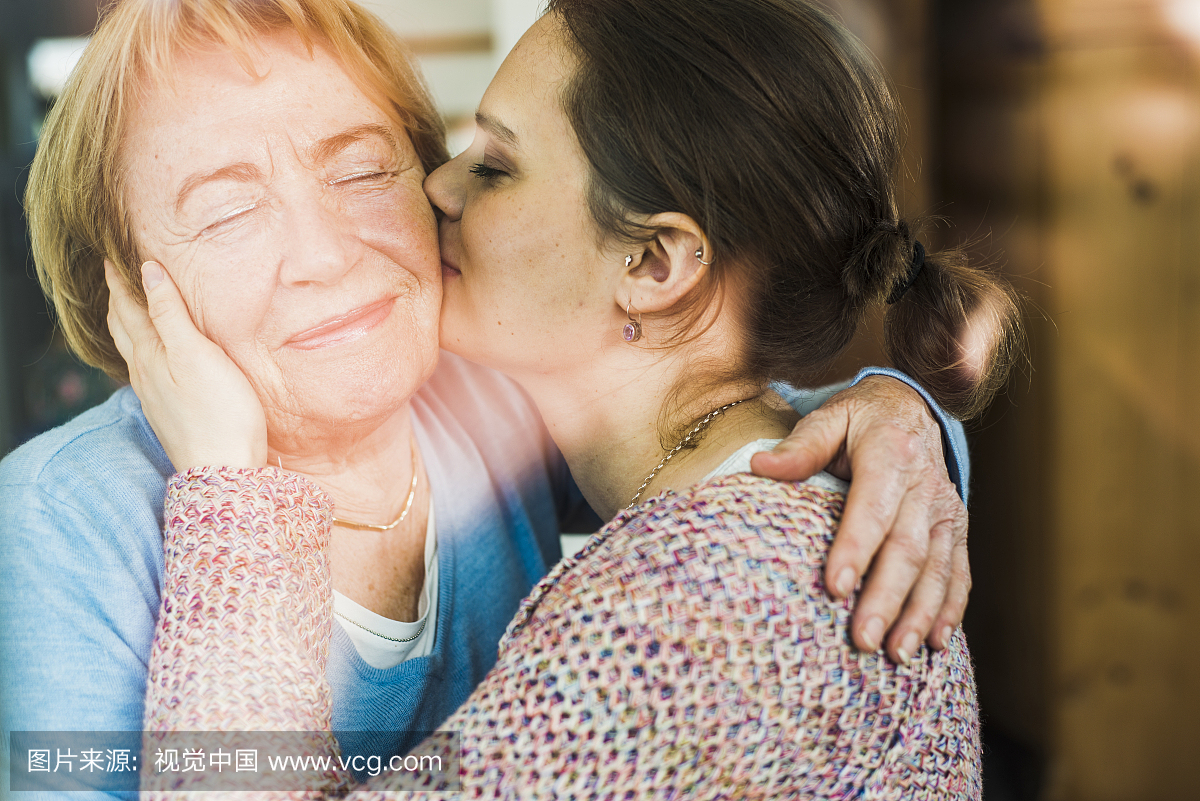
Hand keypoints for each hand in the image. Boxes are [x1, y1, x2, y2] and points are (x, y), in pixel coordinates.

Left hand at [106, 261, 266, 469]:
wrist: (225, 469)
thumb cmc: (219, 411)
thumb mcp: (195, 354)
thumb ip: (170, 313)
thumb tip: (148, 271)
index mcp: (149, 355)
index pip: (128, 309)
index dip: (120, 283)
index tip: (112, 258)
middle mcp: (145, 374)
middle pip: (123, 330)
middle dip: (117, 302)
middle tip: (115, 278)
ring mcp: (156, 396)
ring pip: (133, 352)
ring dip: (128, 327)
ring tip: (129, 311)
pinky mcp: (171, 412)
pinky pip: (147, 371)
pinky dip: (145, 352)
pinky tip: (155, 358)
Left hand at [750, 375, 967, 662]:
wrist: (914, 406)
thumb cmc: (860, 418)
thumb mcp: (829, 418)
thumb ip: (801, 445)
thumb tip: (760, 466)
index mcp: (891, 454)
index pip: (872, 508)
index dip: (855, 548)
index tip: (834, 588)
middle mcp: (925, 485)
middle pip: (907, 549)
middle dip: (886, 598)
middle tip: (861, 640)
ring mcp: (945, 510)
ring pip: (936, 569)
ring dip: (919, 615)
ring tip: (896, 654)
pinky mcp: (955, 530)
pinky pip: (958, 573)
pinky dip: (949, 610)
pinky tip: (935, 644)